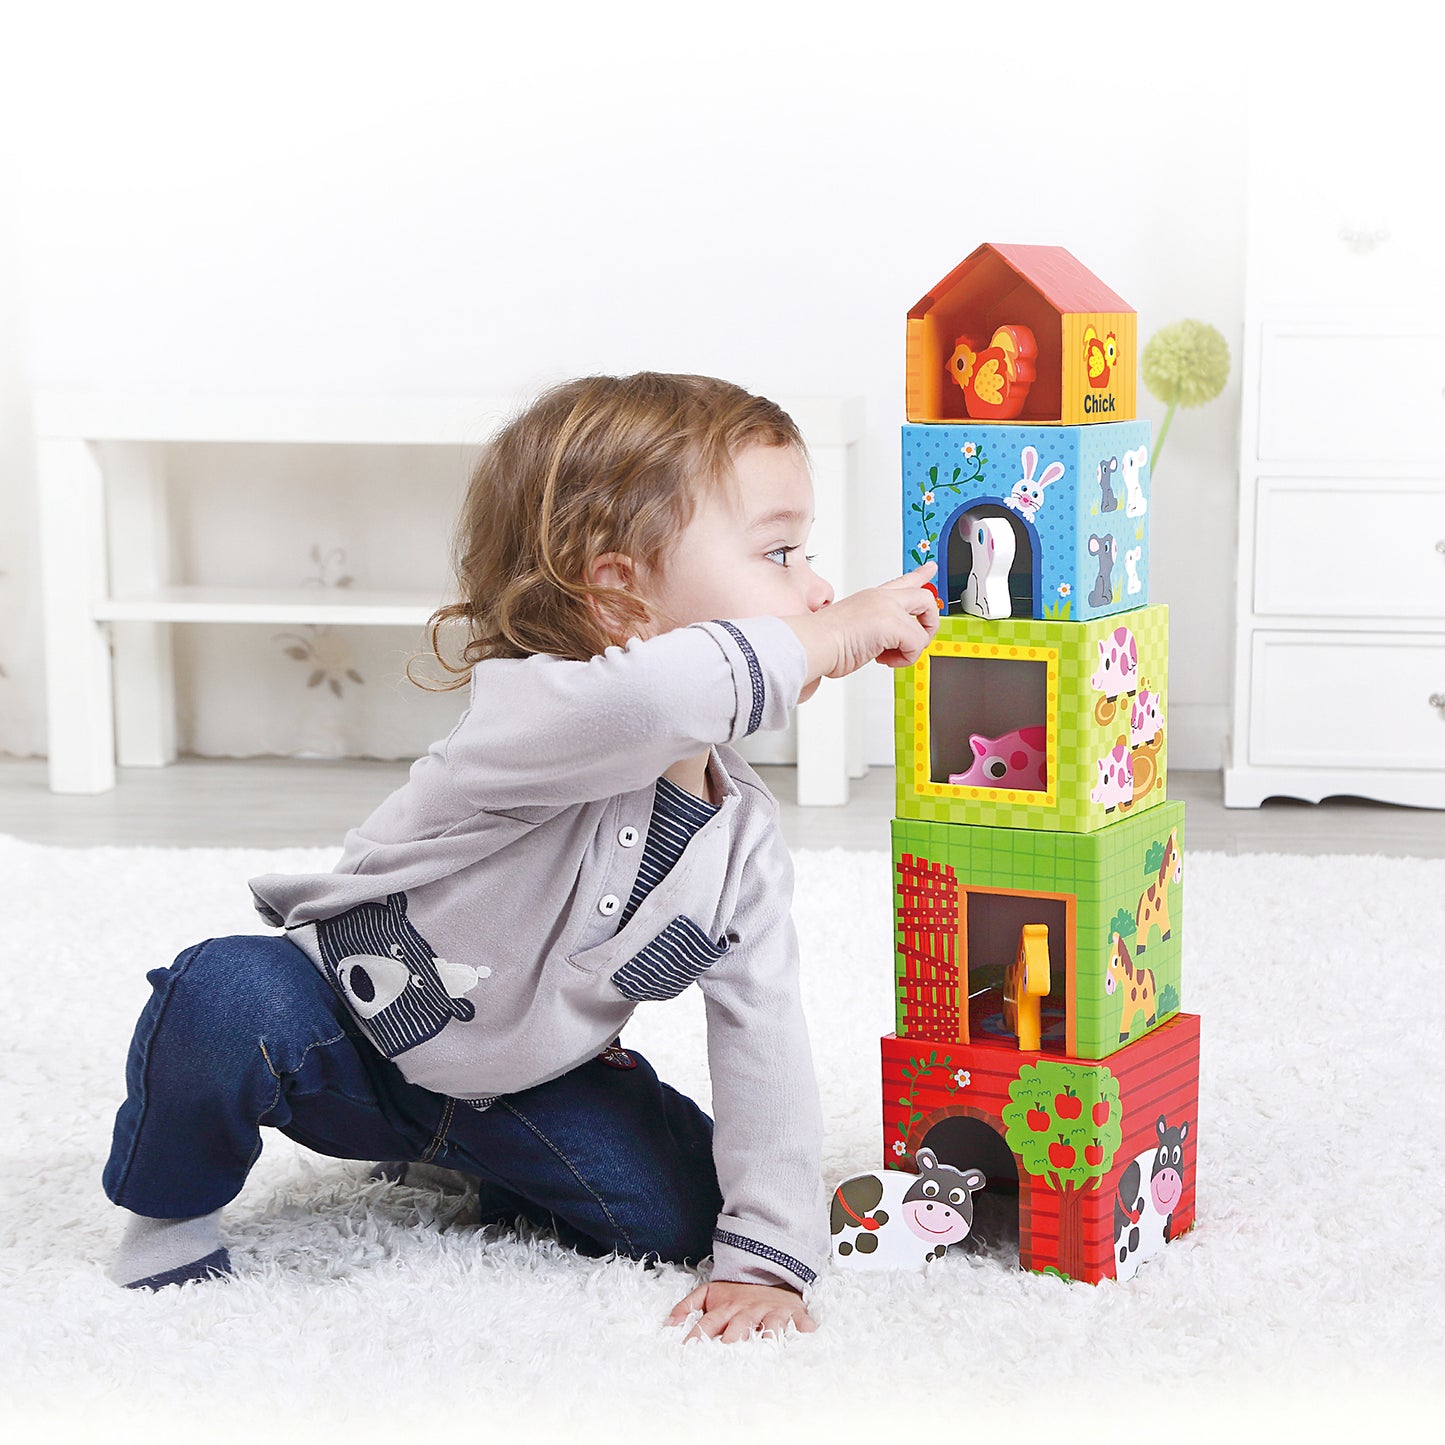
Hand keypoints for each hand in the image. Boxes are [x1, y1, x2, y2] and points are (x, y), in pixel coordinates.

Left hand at [666, 1279, 817, 1342]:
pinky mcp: (793, 1314)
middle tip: (727, 1355)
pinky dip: (805, 1331)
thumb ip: (687, 1306)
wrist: (770, 1271)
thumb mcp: (709, 1292)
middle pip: (738, 1328)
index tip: (686, 1354)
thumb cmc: (737, 1292)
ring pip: (770, 1327)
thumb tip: (667, 1325)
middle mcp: (747, 1311)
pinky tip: (806, 1340)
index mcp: (725, 1308)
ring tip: (766, 1350)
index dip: (696, 1338)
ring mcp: (771, 1312)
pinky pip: (801, 1324)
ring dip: (768, 1337)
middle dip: (732, 1341)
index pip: (707, 1324)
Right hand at [785, 562, 939, 685]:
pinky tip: (885, 659)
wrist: (812, 644)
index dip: (920, 576)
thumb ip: (871, 631)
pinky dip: (904, 659)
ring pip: (925, 625)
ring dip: (912, 648)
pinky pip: (917, 644)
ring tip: (891, 655)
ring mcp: (888, 608)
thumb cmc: (822, 641)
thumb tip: (880, 648)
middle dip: (929, 622)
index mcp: (871, 597)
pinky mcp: (893, 624)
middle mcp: (882, 598)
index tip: (930, 568)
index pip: (902, 581)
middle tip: (916, 640)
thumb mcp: (853, 628)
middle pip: (925, 598)